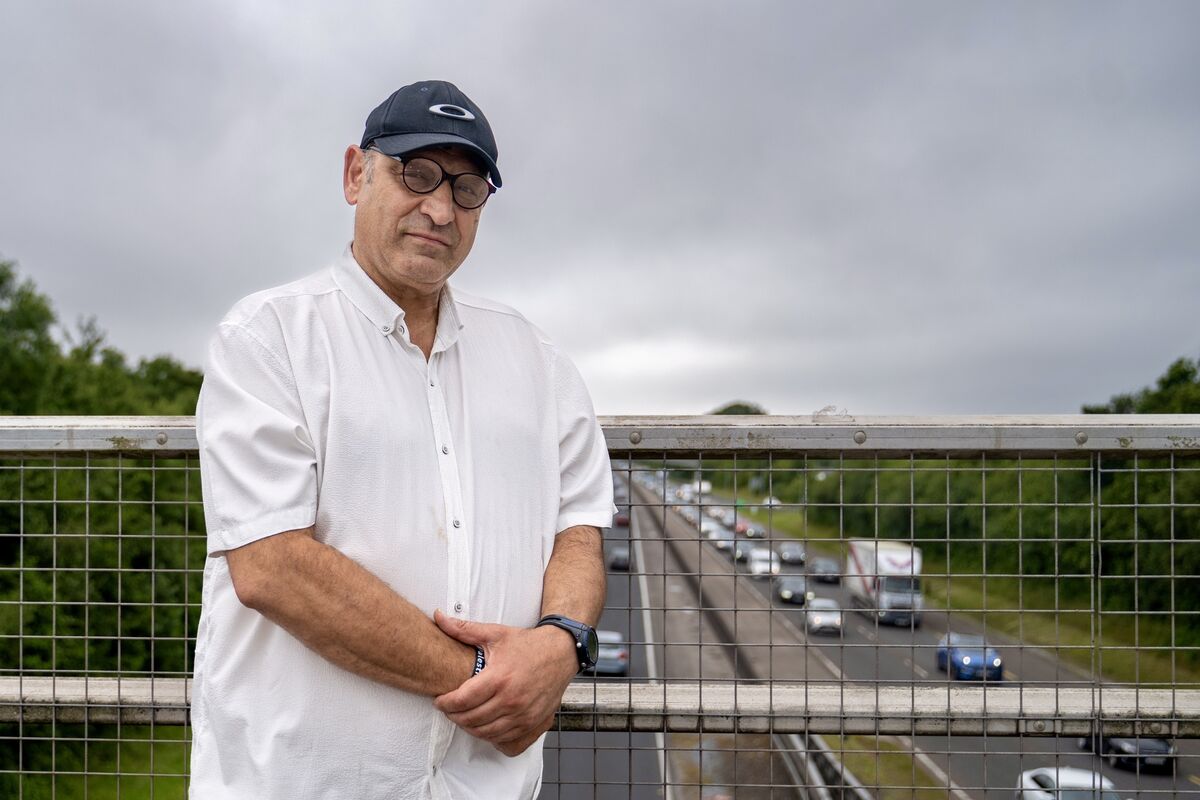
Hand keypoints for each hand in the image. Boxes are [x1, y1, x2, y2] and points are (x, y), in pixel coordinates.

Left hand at [432, 609, 577, 756]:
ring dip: (469, 728)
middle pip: (471, 720)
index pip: (462, 700)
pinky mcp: (533, 723)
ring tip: (463, 716)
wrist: (560, 653)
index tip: (439, 701)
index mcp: (499, 678)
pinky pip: (505, 740)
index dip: (445, 703)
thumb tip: (438, 617)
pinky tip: (484, 725)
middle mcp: (511, 700)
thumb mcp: (495, 634)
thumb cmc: (528, 645)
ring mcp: (523, 715)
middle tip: (449, 709)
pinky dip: (490, 736)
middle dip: (454, 716)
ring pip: (486, 733)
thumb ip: (464, 629)